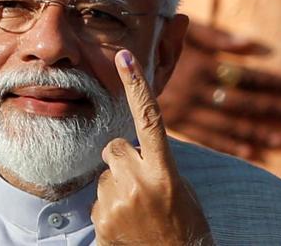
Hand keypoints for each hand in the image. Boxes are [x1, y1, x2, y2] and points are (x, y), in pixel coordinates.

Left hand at [91, 49, 212, 245]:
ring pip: (104, 175)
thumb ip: (155, 162)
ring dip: (116, 186)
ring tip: (136, 209)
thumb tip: (130, 145)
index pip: (149, 120)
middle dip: (122, 158)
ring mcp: (118, 203)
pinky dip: (109, 209)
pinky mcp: (102, 221)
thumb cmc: (184, 223)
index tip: (125, 57)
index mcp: (166, 172)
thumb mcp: (179, 187)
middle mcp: (140, 184)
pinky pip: (96, 200)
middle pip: (114, 147)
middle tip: (139, 182)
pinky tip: (126, 223)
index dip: (137, 86)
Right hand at [159, 22, 280, 158]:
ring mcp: (185, 109)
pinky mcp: (175, 123)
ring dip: (257, 131)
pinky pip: (207, 138)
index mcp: (199, 65)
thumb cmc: (150, 41)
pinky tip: (252, 152)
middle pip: (240, 102)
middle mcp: (195, 90)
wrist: (115, 69)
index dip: (271, 82)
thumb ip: (217, 37)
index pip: (244, 76)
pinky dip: (230, 145)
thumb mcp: (181, 31)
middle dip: (271, 108)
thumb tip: (258, 47)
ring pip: (228, 123)